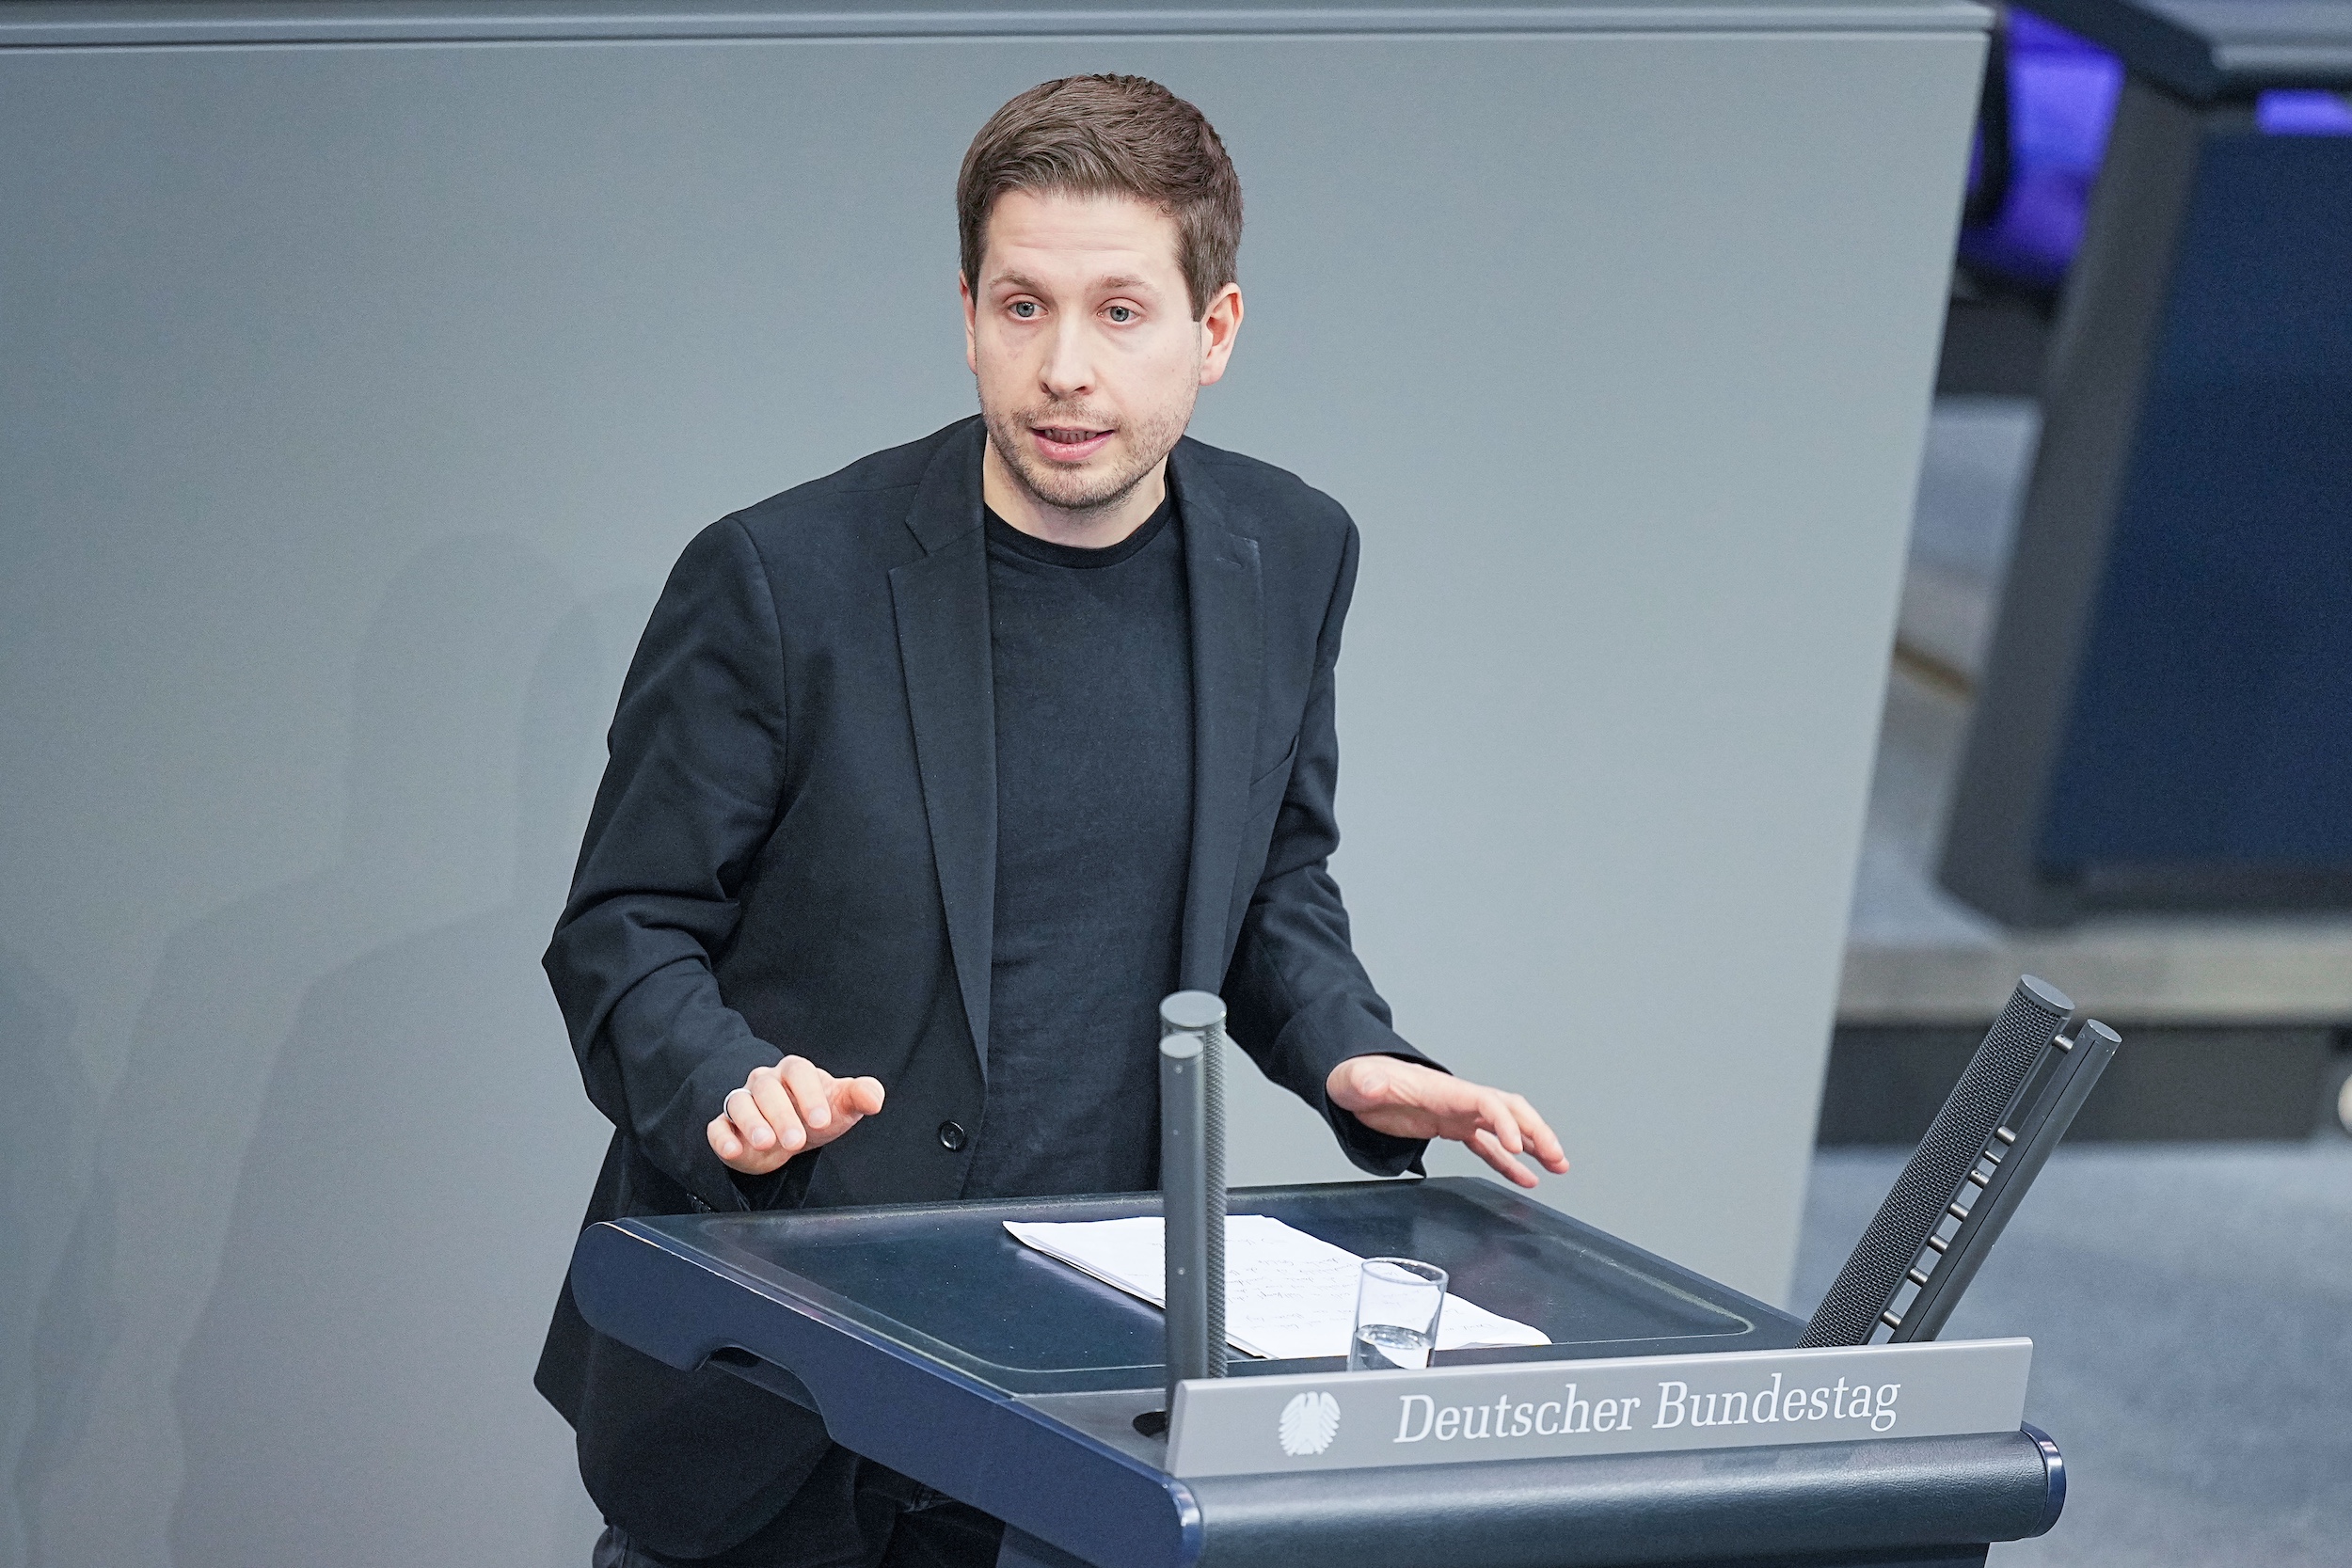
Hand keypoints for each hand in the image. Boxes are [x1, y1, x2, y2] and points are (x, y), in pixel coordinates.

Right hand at [708, 1056, 885, 1175]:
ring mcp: (743, 1102)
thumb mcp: (842, 1106)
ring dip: (751, 1123)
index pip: (798, 1072)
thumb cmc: (817, 1114)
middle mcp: (765, 1082)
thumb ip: (860, 1096)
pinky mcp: (726, 1127)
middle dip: (781, 1115)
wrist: (792, 1135)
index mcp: (794, 1071)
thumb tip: (875, 1098)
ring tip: (767, 1143)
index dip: (809, 1094)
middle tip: (796, 1141)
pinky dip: (722, 1139)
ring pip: (739, 1103)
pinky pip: (717, 1127)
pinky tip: (734, 1151)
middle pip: (767, 1089)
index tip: (823, 1121)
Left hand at [1325, 1055, 1568, 1188]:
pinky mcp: (1451, 1128)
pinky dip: (1508, 1163)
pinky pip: (1487, 1146)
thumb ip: (1365, 1083)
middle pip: (1510, 1111)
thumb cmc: (1356, 1079)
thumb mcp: (1356, 1081)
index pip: (1486, 1102)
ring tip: (1558, 1167)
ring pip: (1507, 1128)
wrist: (1352, 1082)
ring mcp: (1458, 1114)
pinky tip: (1524, 1179)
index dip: (1506, 1123)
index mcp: (1443, 1090)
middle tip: (1558, 1159)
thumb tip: (1370, 1084)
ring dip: (1534, 1146)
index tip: (1519, 1148)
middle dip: (1537, 1132)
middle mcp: (1458, 1100)